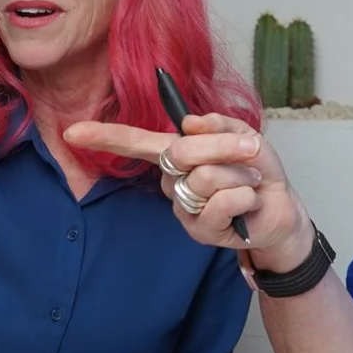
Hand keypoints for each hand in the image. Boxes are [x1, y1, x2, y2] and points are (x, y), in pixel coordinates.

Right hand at [62, 114, 320, 273]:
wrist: (280, 208)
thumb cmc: (256, 170)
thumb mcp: (244, 137)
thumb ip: (218, 125)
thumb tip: (189, 122)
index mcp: (177, 154)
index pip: (135, 143)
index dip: (105, 137)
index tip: (72, 132)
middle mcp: (172, 180)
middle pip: (180, 152)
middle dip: (222, 145)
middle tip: (250, 149)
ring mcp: (183, 207)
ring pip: (206, 177)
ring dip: (241, 174)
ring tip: (250, 182)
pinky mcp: (200, 230)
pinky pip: (222, 201)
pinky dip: (246, 195)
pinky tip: (248, 202)